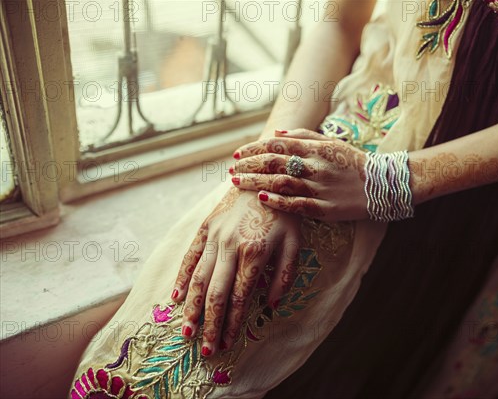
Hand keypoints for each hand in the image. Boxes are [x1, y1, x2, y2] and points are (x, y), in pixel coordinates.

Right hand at [171, 188, 300, 355]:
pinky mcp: (206, 227)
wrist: (266, 175)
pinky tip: (175, 298)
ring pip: (198, 279)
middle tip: (205, 349)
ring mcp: (215, 237)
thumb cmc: (284, 213)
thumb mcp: (295, 243)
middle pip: (216, 294)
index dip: (231, 324)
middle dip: (209, 325)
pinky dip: (181, 278)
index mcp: (255, 253)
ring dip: (191, 308)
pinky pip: (190, 256)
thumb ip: (284, 276)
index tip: (225, 344)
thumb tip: (269, 306)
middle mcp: (231, 247)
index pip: (240, 298)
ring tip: (186, 332)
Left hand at [231, 129, 368, 220]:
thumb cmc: (354, 163)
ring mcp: (321, 188)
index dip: (255, 149)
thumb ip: (304, 137)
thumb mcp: (332, 143)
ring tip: (236, 182)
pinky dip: (278, 200)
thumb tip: (276, 134)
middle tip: (231, 169)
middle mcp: (317, 166)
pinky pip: (297, 204)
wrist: (383, 186)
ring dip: (256, 181)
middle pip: (275, 163)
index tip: (238, 154)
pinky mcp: (326, 209)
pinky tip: (261, 198)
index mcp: (318, 148)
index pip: (278, 146)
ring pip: (282, 182)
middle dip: (249, 165)